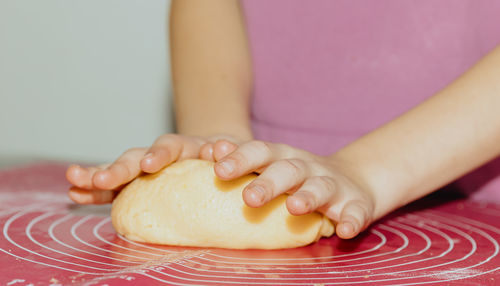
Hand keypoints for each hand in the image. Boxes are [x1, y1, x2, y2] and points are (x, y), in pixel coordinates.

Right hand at [66, 134, 237, 203]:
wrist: (222, 155)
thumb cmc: (230, 158)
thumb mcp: (235, 153)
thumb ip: (228, 153)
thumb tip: (221, 151)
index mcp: (185, 147)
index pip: (169, 147)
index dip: (158, 155)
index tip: (149, 165)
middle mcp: (160, 156)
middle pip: (136, 157)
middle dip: (118, 169)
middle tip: (102, 178)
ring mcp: (146, 170)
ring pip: (119, 170)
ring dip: (97, 176)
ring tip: (74, 180)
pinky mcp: (138, 186)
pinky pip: (115, 190)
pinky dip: (96, 192)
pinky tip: (75, 193)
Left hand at [210, 139, 376, 238]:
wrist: (353, 180)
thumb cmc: (299, 176)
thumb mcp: (273, 164)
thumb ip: (245, 161)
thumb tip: (209, 150)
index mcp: (283, 158)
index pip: (260, 151)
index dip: (240, 157)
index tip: (217, 166)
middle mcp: (307, 168)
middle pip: (288, 169)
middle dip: (268, 182)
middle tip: (249, 198)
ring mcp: (333, 185)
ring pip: (320, 187)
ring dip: (308, 196)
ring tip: (294, 208)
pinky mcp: (356, 203)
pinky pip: (355, 212)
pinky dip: (352, 220)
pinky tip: (345, 230)